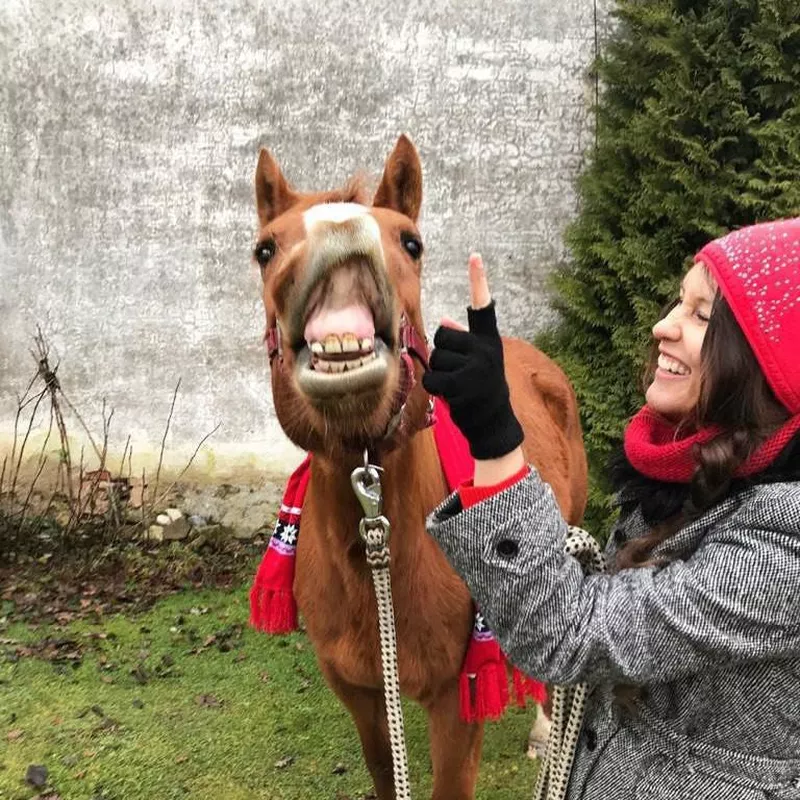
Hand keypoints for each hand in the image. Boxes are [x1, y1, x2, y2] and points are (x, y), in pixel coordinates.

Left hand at [422, 254, 523, 459]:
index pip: (483, 307)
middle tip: (458, 373)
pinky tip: (451, 396)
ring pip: (436, 358)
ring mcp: (476, 367)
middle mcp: (485, 350)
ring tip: (457, 386)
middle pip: (443, 336)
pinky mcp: (463, 385)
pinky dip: (435, 388)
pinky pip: (433, 378)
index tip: (474, 256)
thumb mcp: (478, 362)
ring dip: (439, 375)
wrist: (493, 423)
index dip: (478, 281)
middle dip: (443, 355)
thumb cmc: (480, 389)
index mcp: (489, 340)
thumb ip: (463, 342)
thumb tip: (444, 321)